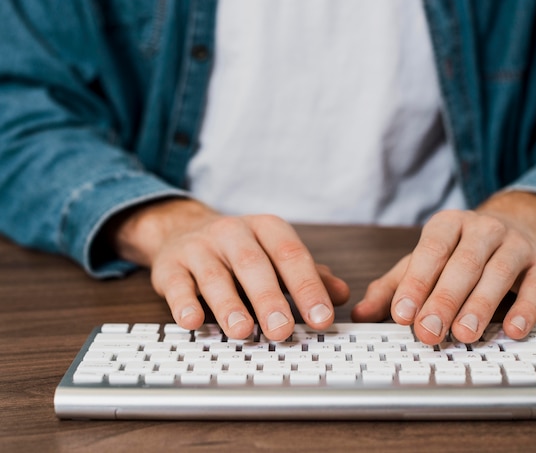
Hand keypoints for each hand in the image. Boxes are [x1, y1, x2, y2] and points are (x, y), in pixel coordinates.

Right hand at [108, 198, 349, 340]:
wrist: (183, 229)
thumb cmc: (240, 249)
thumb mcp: (276, 254)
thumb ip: (308, 274)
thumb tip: (342, 295)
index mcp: (266, 228)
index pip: (291, 255)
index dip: (308, 287)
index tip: (322, 319)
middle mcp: (233, 232)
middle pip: (253, 265)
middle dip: (269, 299)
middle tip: (282, 331)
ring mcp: (199, 248)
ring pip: (215, 276)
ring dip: (228, 305)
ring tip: (242, 331)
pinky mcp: (170, 265)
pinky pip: (176, 284)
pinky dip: (183, 303)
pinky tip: (192, 322)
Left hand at [352, 191, 535, 343]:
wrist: (519, 225)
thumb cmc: (461, 250)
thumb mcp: (425, 261)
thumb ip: (393, 286)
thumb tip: (360, 314)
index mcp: (448, 224)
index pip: (431, 250)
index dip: (416, 282)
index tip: (402, 313)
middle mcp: (483, 228)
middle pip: (463, 264)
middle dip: (444, 300)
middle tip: (428, 331)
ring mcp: (516, 244)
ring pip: (498, 274)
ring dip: (480, 306)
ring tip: (464, 334)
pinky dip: (526, 309)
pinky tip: (513, 330)